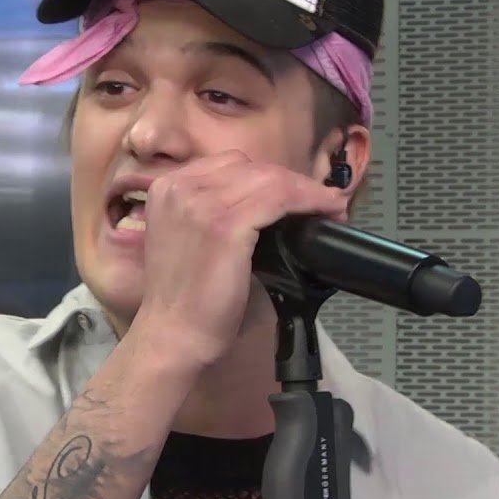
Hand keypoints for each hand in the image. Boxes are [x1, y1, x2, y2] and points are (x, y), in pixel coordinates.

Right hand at [129, 150, 349, 367]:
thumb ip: (211, 211)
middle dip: (291, 182)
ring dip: (307, 190)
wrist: (172, 334)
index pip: (231, 164)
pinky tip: (326, 212)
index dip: (270, 176)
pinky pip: (279, 198)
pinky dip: (309, 201)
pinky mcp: (225, 227)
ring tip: (329, 207)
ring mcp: (201, 205)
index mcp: (168, 187)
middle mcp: (180, 188)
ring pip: (270, 179)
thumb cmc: (185, 297)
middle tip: (320, 202)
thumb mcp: (187, 237)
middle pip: (252, 167)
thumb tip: (264, 204)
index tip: (295, 194)